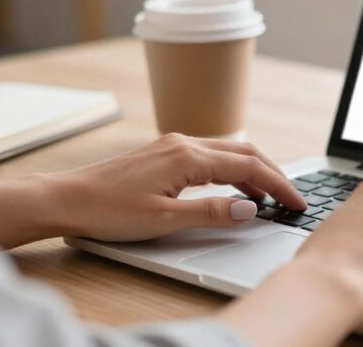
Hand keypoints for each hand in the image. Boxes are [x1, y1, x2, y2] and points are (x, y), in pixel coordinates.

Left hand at [0, 133, 305, 247]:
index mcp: (188, 156)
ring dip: (252, 171)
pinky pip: (210, 155)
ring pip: (228, 151)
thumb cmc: (108, 210)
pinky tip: (231, 187)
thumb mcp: (164, 220)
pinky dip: (231, 169)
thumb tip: (250, 209)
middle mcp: (184, 143)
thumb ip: (211, 213)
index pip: (249, 166)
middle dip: (273, 174)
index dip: (278, 185)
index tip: (297, 202)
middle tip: (291, 197)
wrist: (65, 199)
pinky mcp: (163, 154)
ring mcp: (172, 146)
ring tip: (268, 197)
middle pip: (244, 151)